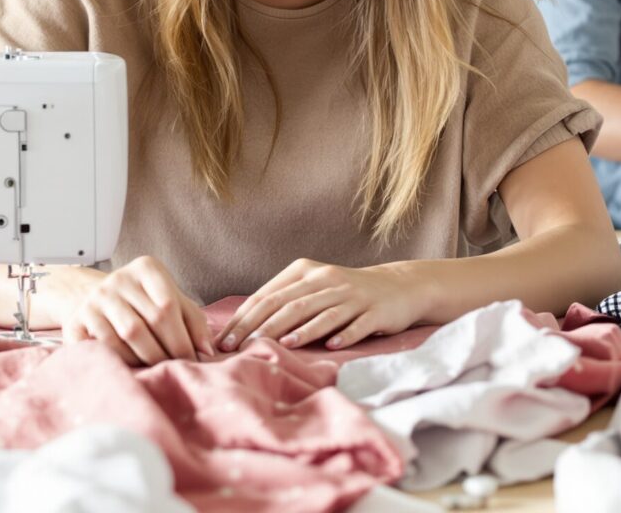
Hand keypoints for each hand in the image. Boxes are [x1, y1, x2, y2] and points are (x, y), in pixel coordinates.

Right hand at [56, 256, 212, 366]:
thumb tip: (206, 350)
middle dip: (170, 351)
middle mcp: (118, 279)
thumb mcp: (172, 301)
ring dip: (149, 358)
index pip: (169, 304)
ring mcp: (96, 298)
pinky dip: (125, 361)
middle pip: (151, 320)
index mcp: (146, 268)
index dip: (183, 337)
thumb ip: (193, 321)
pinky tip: (135, 367)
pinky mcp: (78, 319)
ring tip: (159, 369)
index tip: (193, 358)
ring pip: (129, 334)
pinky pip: (106, 346)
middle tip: (179, 369)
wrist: (98, 301)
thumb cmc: (144, 304)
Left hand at [219, 259, 429, 353]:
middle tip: (238, 348)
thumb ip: (284, 301)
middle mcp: (327, 280)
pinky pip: (357, 324)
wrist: (397, 287)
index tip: (223, 341)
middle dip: (260, 327)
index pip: (268, 295)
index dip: (244, 318)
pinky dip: (343, 334)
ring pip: (321, 313)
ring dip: (300, 330)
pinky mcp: (375, 311)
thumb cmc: (345, 293)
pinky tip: (331, 346)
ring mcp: (353, 296)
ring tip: (279, 344)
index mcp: (306, 271)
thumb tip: (244, 327)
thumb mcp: (313, 288)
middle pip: (289, 304)